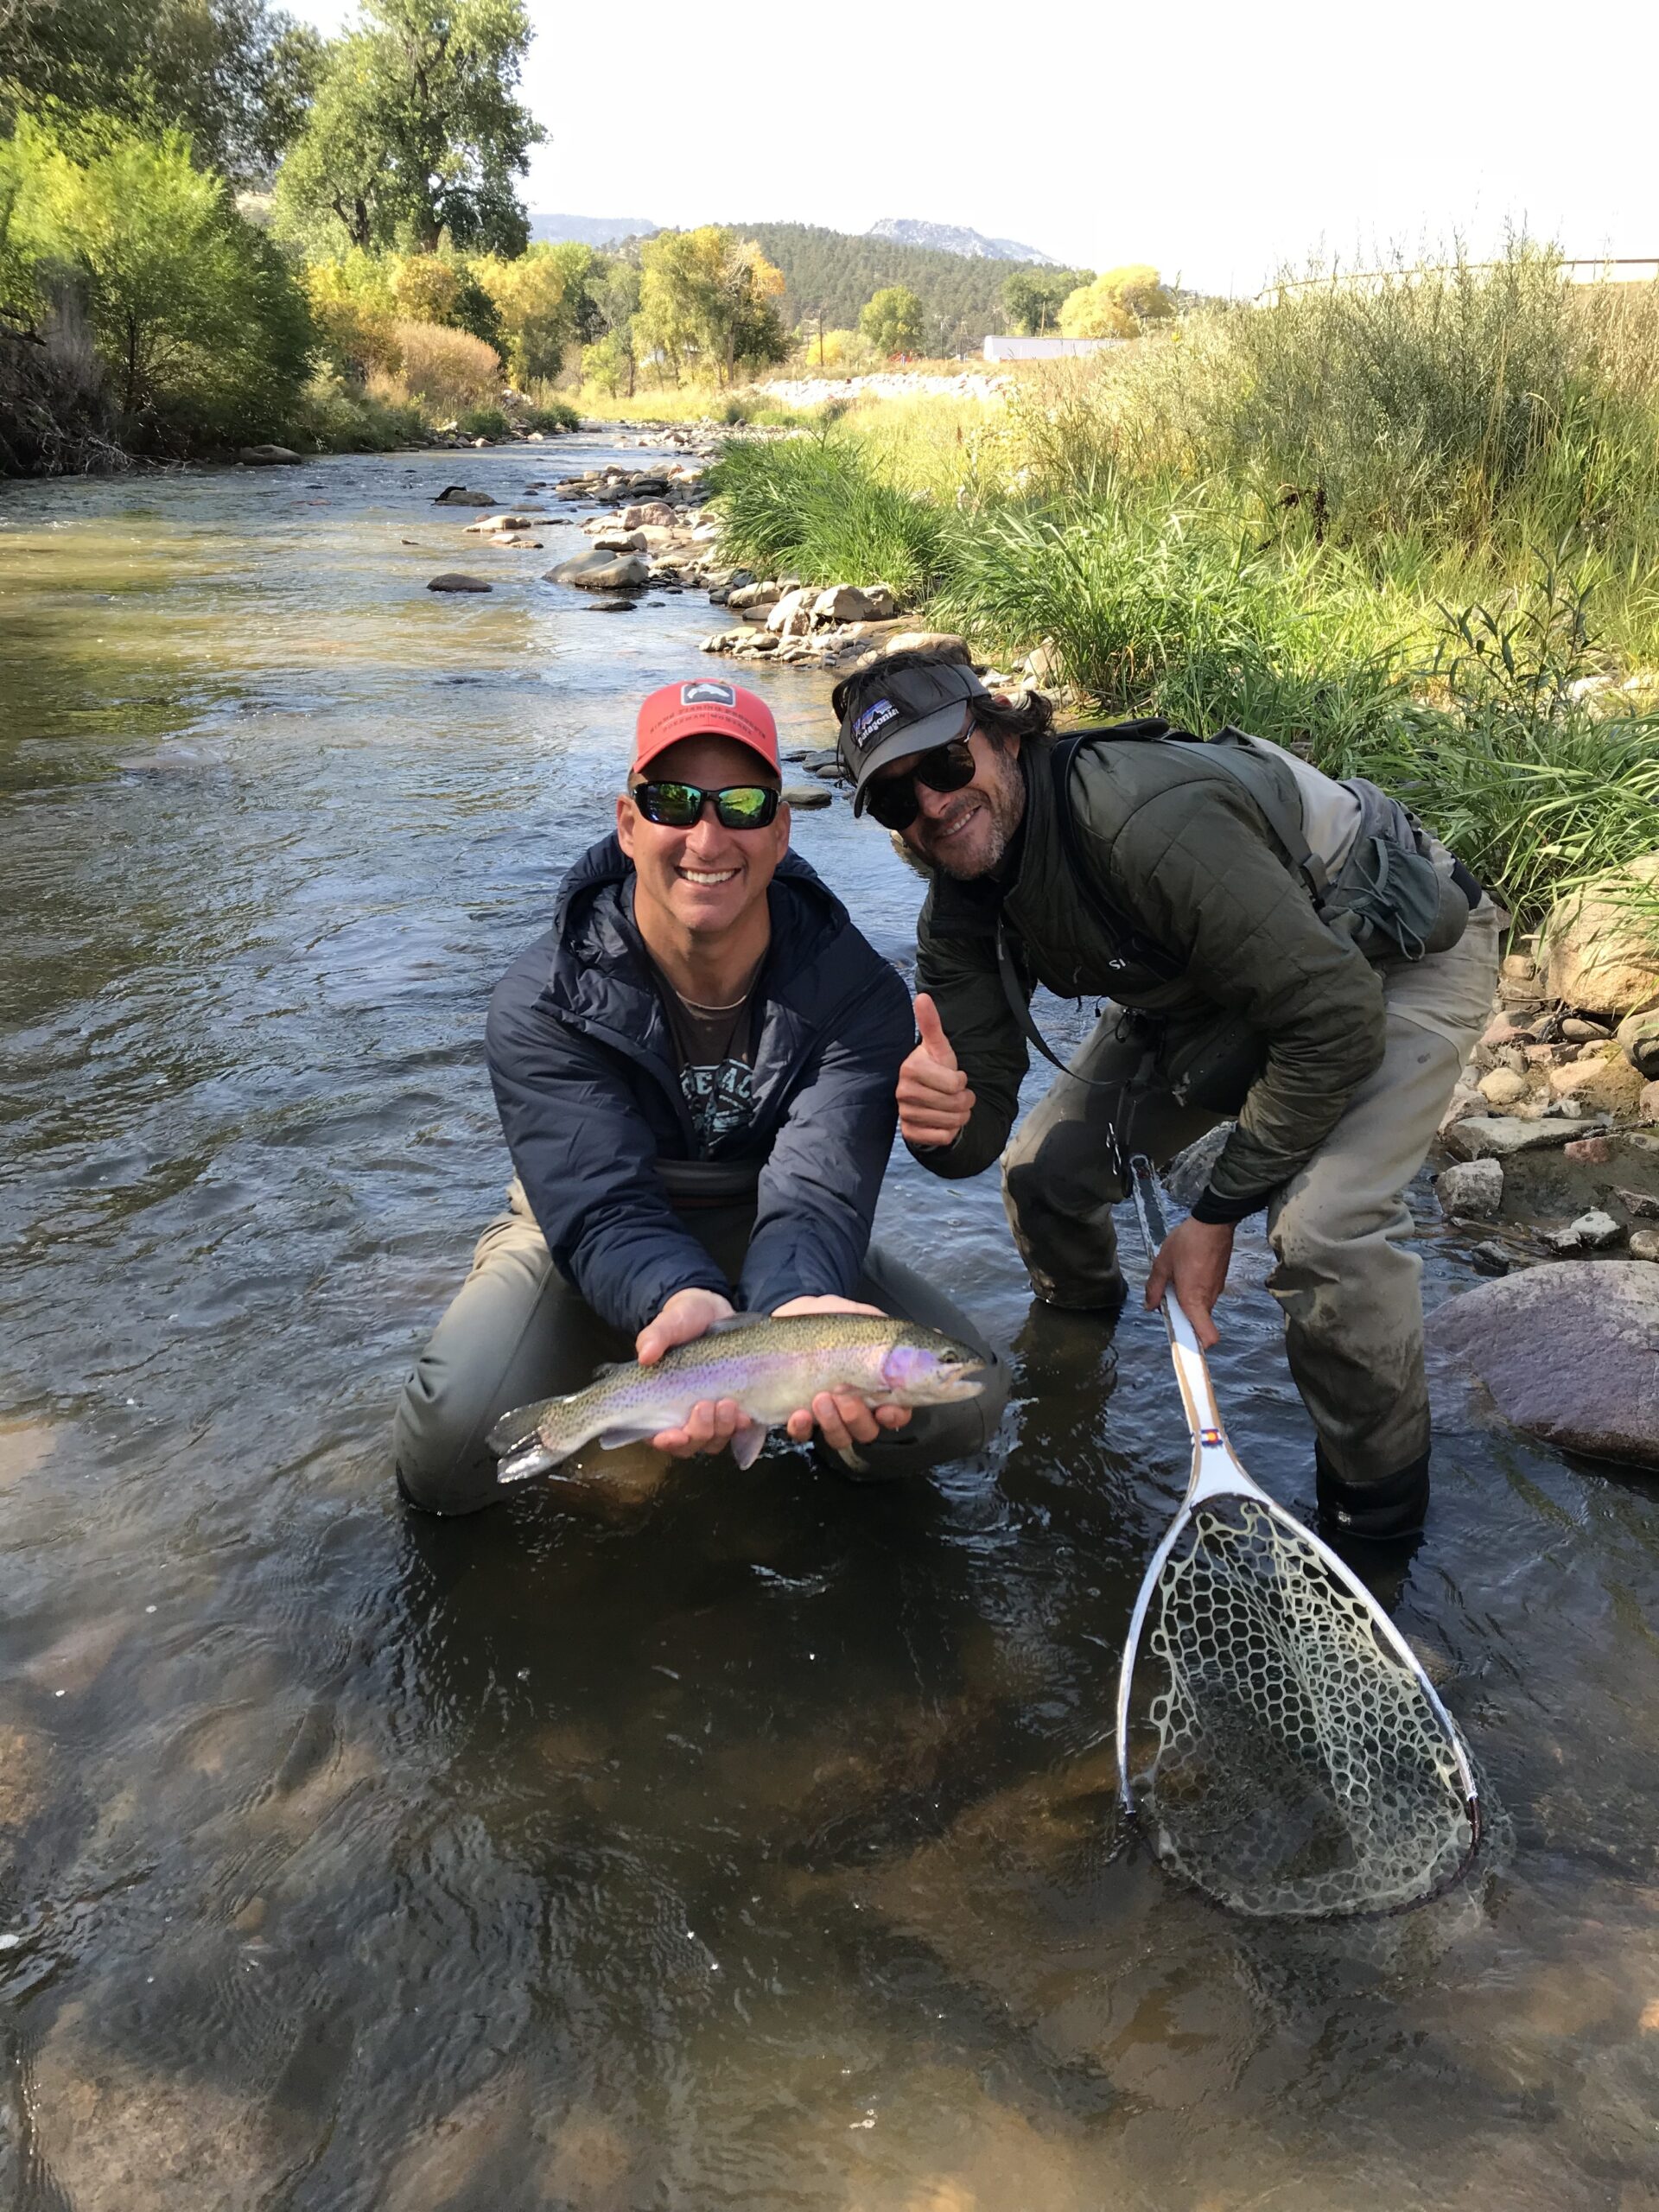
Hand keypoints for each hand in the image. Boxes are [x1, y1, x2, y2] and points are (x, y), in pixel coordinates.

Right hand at [636, 1288, 746, 1458]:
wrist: (716, 1312)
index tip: (673, 1434)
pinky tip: (747, 1413)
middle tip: (707, 1406)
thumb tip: (645, 1354)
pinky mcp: (736, 1409)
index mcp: (661, 1403)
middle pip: (692, 1443)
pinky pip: (741, 1431)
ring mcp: (713, 1415)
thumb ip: (656, 1336)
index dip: (666, 1441)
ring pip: (717, 1440)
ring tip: (730, 1405)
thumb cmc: (685, 1319)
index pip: (658, 1436)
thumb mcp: (670, 1322)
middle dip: (699, 1431)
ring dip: (723, 1429)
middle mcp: (686, 1415)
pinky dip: (743, 1427)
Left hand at [772, 1295, 913, 1450]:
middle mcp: (856, 1406)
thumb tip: (938, 1336)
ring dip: (833, 1423)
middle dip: (857, 1417)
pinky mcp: (798, 1413)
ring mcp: (827, 1413)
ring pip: (839, 1437)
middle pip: (867, 1431)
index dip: (894, 1418)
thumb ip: (899, 1337)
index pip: (896, 1414)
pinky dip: (802, 1429)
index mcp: (878, 1388)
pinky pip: (802, 1435)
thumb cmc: (837, 1319)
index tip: (887, 1409)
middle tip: (845, 1394)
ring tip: (822, 1398)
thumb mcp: (869, 1320)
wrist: (794, 1309)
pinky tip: (799, 1413)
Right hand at [897, 992, 974, 1149]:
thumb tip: (922, 997)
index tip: (953, 1077)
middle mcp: (903, 1092)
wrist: (923, 1098)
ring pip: (951, 1122)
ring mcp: (904, 1114)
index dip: (961, 1081)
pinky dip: (950, 1131)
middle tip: (957, 1094)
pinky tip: (942, 1121)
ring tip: (951, 1107)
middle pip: (955, 1104)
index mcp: (911, 1068)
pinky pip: (943, 1137)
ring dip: (959, 1116)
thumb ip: (931, 1023)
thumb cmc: (934, 1069)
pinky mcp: (908, 1133)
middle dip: (965, 1100)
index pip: (955, 1084)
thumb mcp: (938, 1047)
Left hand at [1144, 1217, 1235, 1349]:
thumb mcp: (1162, 1263)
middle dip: (1184, 1318)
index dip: (1197, 1346)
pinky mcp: (1220, 1280)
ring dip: (1188, 1303)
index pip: (1207, 1336)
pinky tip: (1187, 1272)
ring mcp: (1217, 1290)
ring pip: (1201, 1308)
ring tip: (1176, 1280)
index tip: (1183, 1345)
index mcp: (1193, 1299)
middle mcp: (1208, 1299)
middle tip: (1167, 1300)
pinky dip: (1195, 1292)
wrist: (1213, 1222)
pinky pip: (1206, 1294)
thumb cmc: (1188, 1241)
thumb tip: (1150, 1306)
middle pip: (1199, 1323)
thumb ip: (1154, 1288)